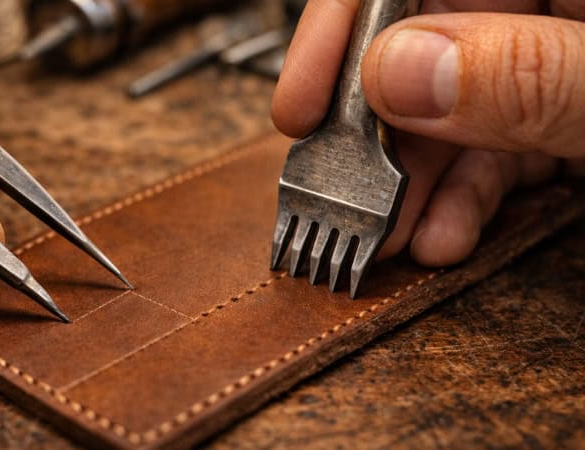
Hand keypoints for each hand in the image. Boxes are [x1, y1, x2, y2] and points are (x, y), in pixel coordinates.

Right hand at [272, 0, 583, 267]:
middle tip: (339, 196)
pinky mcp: (552, 117)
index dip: (334, 38)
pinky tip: (442, 234)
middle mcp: (530, 11)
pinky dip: (460, 199)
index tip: (298, 108)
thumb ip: (519, 76)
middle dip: (369, 136)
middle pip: (410, 54)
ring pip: (442, 114)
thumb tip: (394, 76)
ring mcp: (541, 66)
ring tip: (387, 238)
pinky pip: (487, 149)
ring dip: (407, 186)